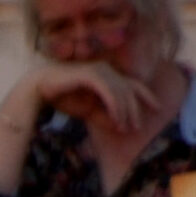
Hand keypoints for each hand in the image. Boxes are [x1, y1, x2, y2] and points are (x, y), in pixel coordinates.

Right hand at [25, 60, 162, 134]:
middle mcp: (107, 69)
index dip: (147, 95)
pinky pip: (109, 92)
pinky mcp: (91, 75)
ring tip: (125, 127)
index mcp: (108, 74)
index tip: (156, 108)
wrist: (39, 89)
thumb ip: (104, 115)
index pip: (133, 84)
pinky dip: (114, 106)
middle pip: (130, 89)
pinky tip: (116, 119)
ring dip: (125, 112)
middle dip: (136, 109)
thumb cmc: (61, 97)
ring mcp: (99, 70)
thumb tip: (120, 125)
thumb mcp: (87, 110)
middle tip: (137, 127)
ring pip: (121, 92)